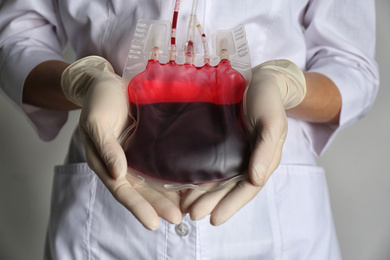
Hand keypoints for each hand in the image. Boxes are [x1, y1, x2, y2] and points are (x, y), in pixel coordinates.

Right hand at [61, 56, 181, 229]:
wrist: (108, 82)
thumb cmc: (98, 100)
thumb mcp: (97, 122)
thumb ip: (106, 147)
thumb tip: (117, 174)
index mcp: (105, 162)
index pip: (122, 190)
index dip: (137, 207)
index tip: (153, 223)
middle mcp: (122, 164)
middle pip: (141, 191)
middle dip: (158, 206)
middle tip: (178, 219)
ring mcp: (137, 155)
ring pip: (153, 182)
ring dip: (168, 196)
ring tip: (187, 208)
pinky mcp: (149, 145)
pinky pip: (161, 164)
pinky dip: (172, 176)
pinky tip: (188, 184)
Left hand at [181, 60, 305, 224]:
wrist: (259, 79)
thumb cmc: (268, 101)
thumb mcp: (272, 123)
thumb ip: (266, 150)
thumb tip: (256, 179)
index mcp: (262, 160)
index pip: (247, 189)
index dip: (231, 205)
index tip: (213, 219)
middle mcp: (246, 160)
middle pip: (228, 188)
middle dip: (211, 203)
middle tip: (191, 215)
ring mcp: (233, 152)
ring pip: (217, 180)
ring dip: (202, 195)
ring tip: (184, 206)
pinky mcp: (220, 142)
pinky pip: (209, 163)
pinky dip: (198, 176)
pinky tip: (184, 184)